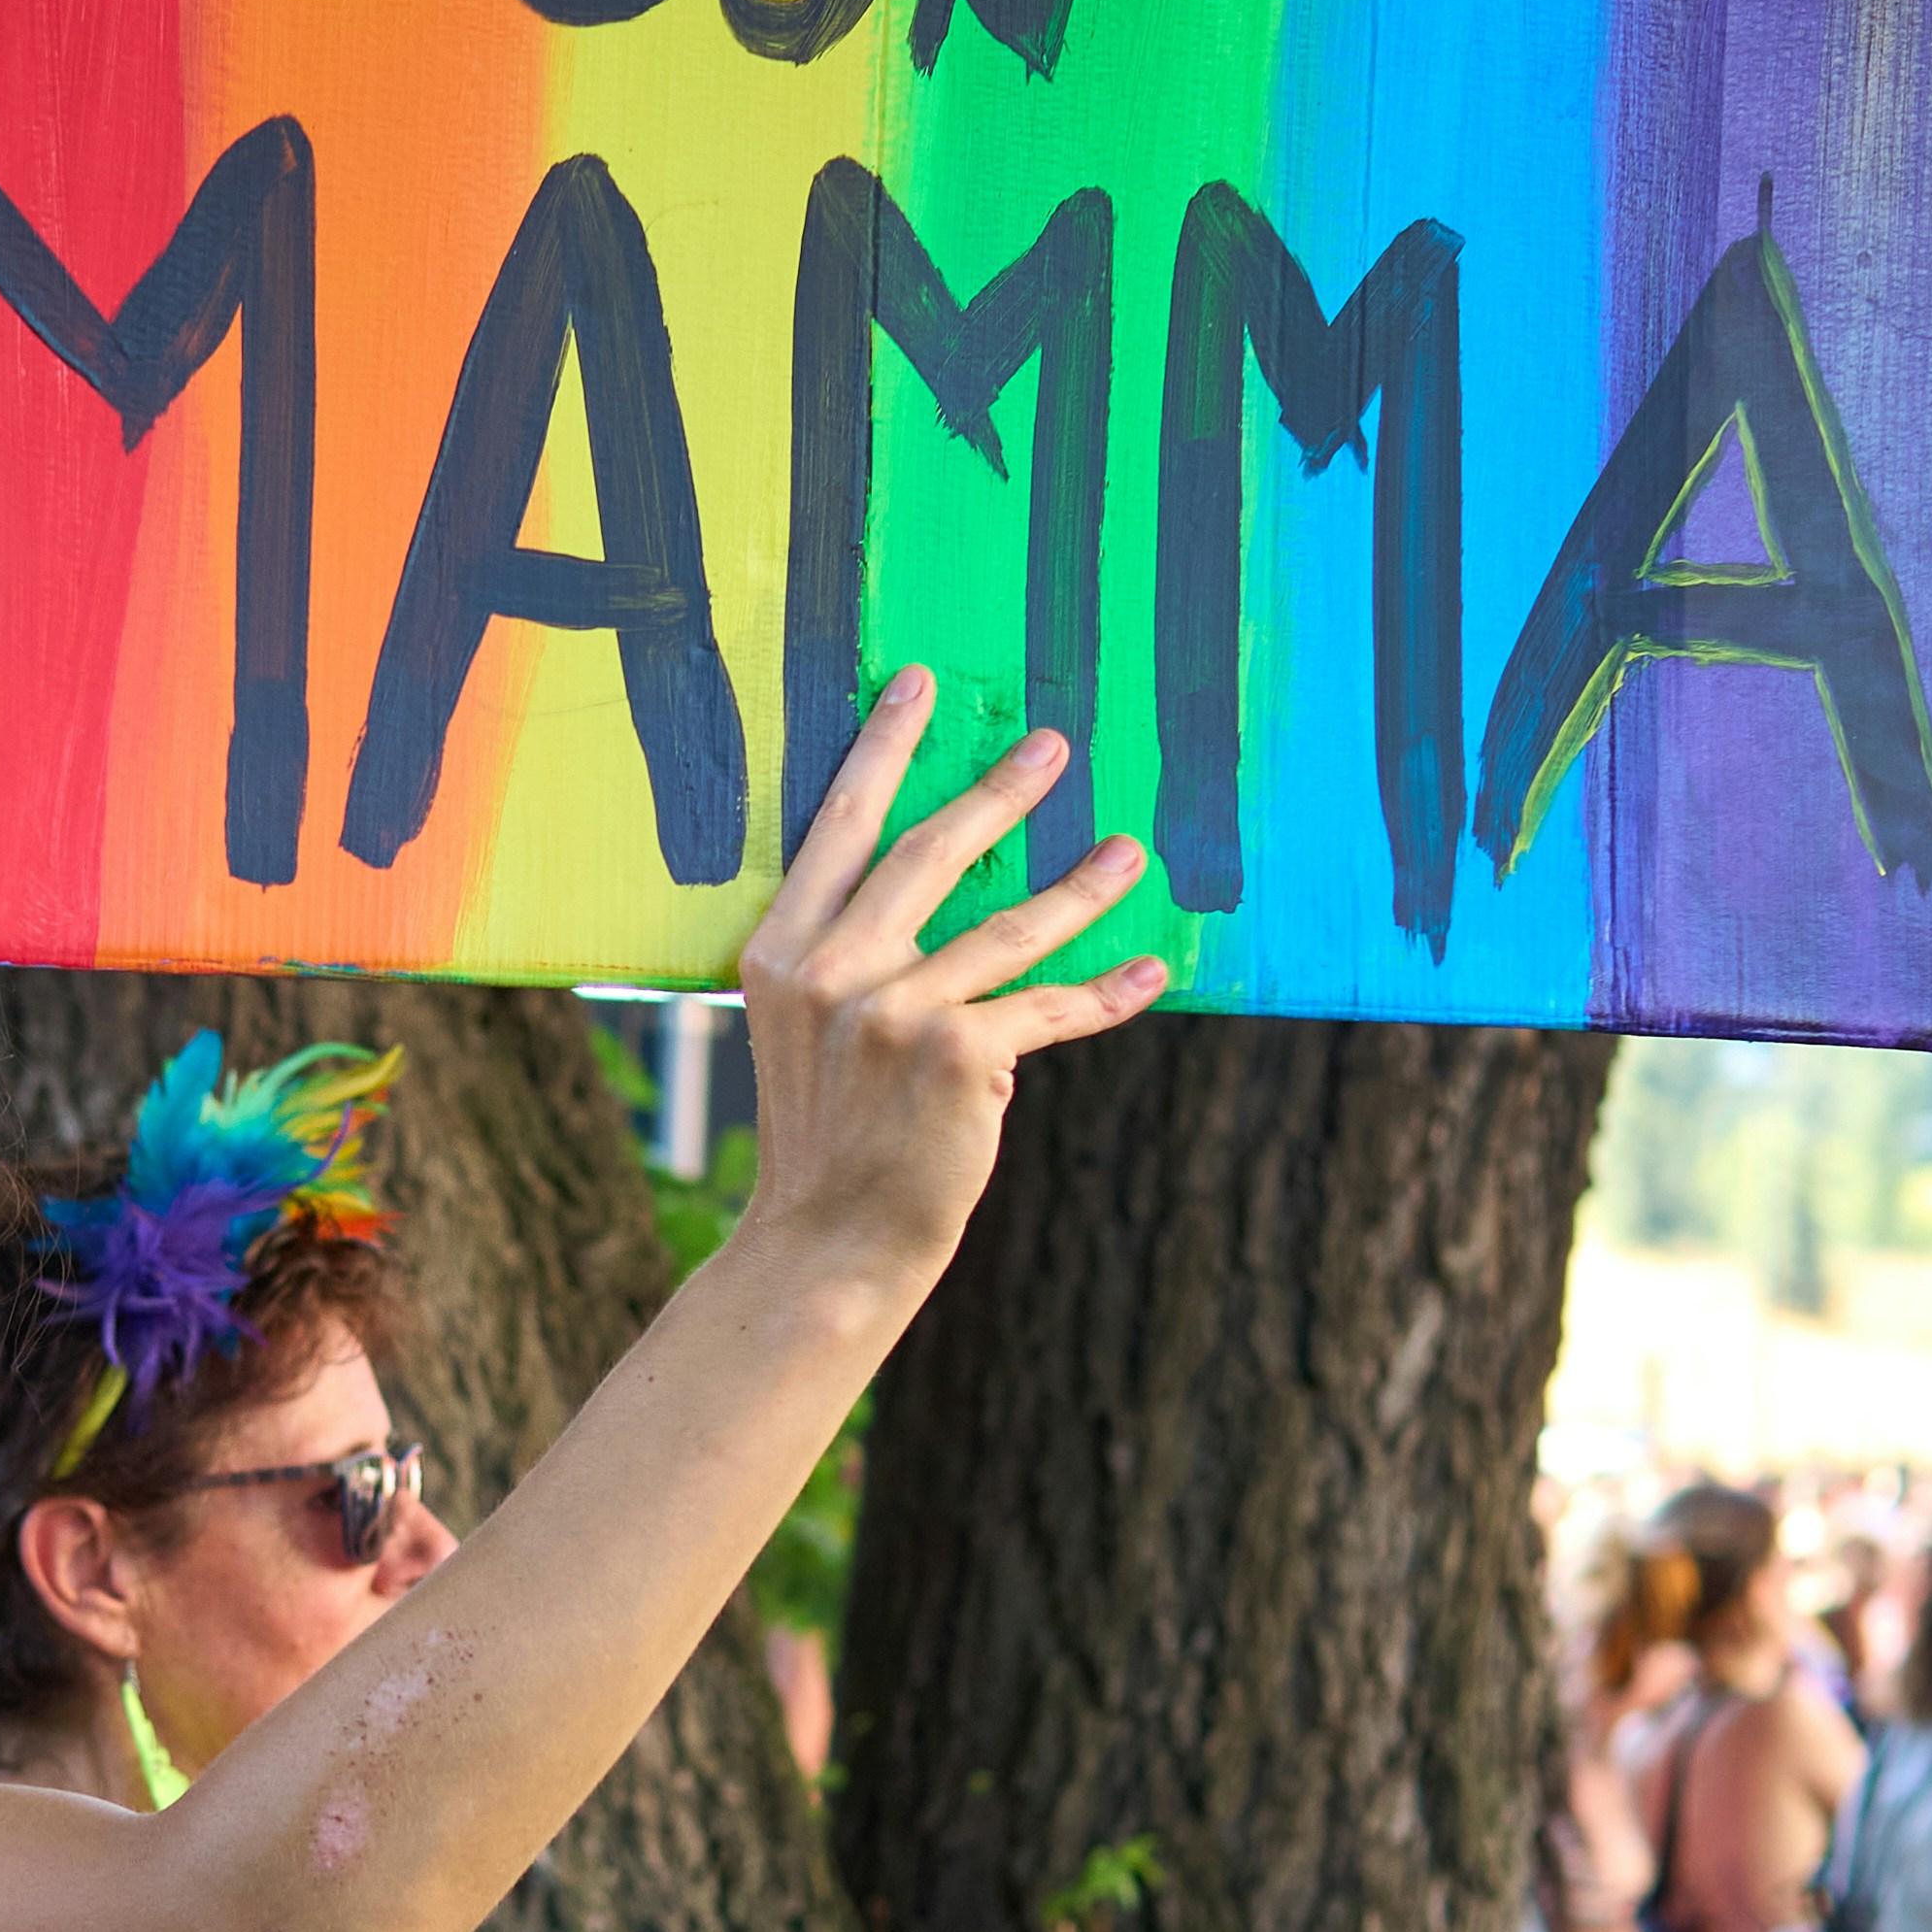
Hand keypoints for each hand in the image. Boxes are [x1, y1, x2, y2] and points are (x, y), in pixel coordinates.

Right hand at [735, 678, 1162, 1321]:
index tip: (918, 687)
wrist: (827, 1244)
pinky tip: (1150, 972)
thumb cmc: (825, 1141)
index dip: (882, 750)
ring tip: (1128, 849)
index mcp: (781, 952)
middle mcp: (832, 970)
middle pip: (929, 852)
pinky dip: (1105, 994)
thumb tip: (929, 901)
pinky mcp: (958, 1055)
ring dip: (1080, 886)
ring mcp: (894, 1010)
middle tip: (1053, 743)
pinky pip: (1048, 1009)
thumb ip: (843, 964)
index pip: (837, 827)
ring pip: (1008, 925)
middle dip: (998, 790)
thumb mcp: (802, 1035)